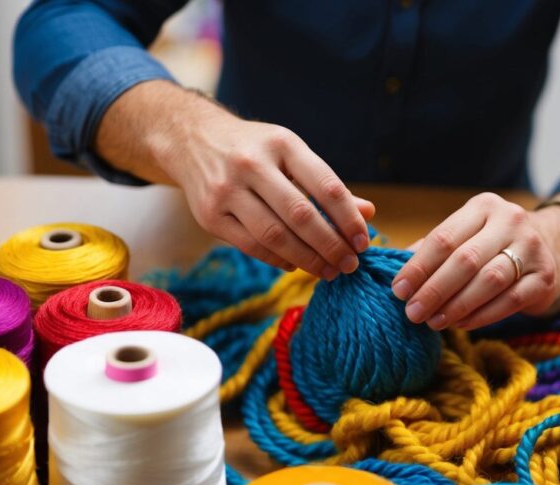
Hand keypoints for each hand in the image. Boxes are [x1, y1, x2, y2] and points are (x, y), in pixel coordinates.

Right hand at [95, 80, 374, 278]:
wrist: (191, 139)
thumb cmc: (255, 150)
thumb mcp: (290, 155)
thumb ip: (326, 186)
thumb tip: (368, 213)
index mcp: (282, 143)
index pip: (325, 185)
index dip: (348, 219)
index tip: (363, 242)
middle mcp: (252, 164)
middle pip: (301, 215)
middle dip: (331, 245)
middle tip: (349, 264)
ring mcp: (226, 190)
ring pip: (275, 235)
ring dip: (307, 259)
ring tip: (327, 271)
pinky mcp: (209, 215)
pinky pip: (251, 245)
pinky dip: (278, 259)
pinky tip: (296, 264)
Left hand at [392, 193, 559, 329]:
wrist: (551, 245)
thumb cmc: (492, 243)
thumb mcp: (465, 234)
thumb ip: (432, 250)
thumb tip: (396, 273)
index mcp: (483, 207)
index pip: (444, 238)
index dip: (418, 267)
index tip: (398, 291)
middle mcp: (511, 221)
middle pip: (465, 260)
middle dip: (434, 290)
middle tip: (412, 313)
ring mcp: (532, 248)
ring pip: (489, 281)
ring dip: (456, 305)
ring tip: (433, 321)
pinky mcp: (546, 277)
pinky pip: (510, 300)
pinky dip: (482, 315)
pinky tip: (461, 324)